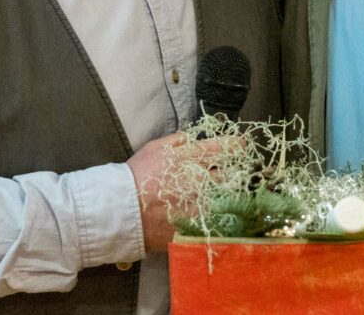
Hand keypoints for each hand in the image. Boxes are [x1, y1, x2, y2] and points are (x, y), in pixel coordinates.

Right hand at [125, 133, 227, 251]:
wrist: (121, 210)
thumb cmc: (136, 176)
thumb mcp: (153, 148)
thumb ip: (176, 141)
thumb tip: (191, 138)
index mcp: (189, 158)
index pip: (223, 148)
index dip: (237, 145)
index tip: (241, 146)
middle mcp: (199, 180)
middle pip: (231, 174)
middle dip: (235, 173)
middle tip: (234, 174)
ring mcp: (200, 204)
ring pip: (228, 199)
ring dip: (229, 196)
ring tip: (225, 196)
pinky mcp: (197, 225)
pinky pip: (218, 220)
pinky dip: (221, 217)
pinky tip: (218, 215)